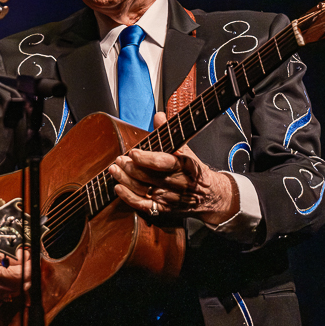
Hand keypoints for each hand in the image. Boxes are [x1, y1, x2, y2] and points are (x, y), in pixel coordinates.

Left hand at [108, 113, 238, 225]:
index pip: (164, 163)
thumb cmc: (193, 169)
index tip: (133, 152)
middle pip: (150, 177)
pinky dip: (129, 198)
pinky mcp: (164, 209)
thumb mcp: (186, 149)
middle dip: (131, 168)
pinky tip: (118, 188)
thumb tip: (159, 116)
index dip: (147, 159)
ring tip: (114, 170)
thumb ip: (170, 133)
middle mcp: (178, 183)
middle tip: (119, 160)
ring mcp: (171, 198)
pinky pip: (144, 206)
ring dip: (126, 180)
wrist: (210, 196)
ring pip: (144, 190)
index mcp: (185, 166)